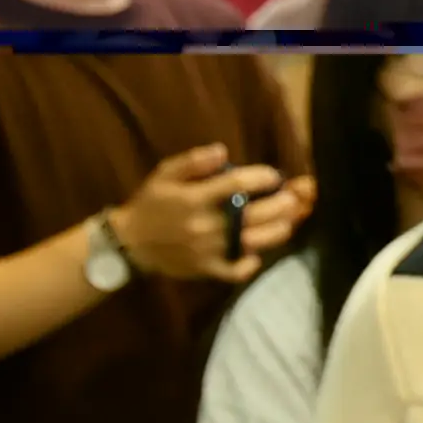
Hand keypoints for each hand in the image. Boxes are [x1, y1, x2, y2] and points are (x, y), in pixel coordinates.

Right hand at [115, 144, 289, 283]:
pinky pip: (235, 271)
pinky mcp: (206, 269)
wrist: (130, 241)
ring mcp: (207, 249)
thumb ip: (193, 162)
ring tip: (288, 222)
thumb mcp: (164, 174)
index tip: (273, 175)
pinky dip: (250, 265)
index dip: (261, 177)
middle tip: (292, 198)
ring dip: (276, 232)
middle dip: (280, 205)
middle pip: (253, 215)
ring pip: (252, 243)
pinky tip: (257, 255)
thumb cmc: (151, 203)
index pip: (236, 184)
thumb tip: (222, 151)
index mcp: (194, 199)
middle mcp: (204, 225)